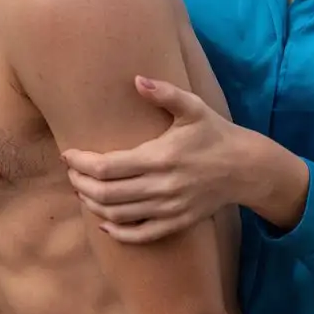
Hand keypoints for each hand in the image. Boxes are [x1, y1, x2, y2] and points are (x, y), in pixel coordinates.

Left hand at [61, 75, 241, 242]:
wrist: (245, 168)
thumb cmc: (214, 132)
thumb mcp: (193, 107)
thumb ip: (164, 92)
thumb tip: (137, 79)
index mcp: (160, 157)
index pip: (107, 166)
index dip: (81, 163)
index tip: (68, 155)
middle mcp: (162, 187)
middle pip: (106, 193)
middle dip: (80, 183)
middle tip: (71, 172)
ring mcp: (168, 208)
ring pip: (118, 215)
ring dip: (93, 204)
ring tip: (81, 190)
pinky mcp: (176, 222)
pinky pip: (140, 234)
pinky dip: (117, 231)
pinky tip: (104, 221)